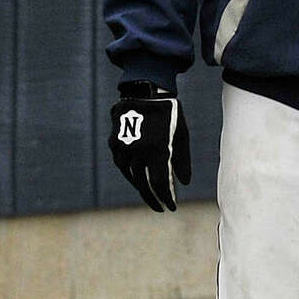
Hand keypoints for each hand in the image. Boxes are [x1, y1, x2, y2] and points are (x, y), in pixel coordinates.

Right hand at [109, 83, 190, 211]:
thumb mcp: (181, 134)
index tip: (171, 207)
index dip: (165, 197)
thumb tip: (184, 183)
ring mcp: (124, 146)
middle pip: (143, 183)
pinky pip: (122, 164)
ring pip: (130, 176)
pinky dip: (130, 173)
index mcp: (157, 148)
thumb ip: (182, 159)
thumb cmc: (170, 113)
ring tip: (150, 194)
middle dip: (153, 198)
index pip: (160, 182)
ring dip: (140, 187)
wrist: (145, 90)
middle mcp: (138, 150)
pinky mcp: (114, 142)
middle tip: (160, 208)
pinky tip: (138, 178)